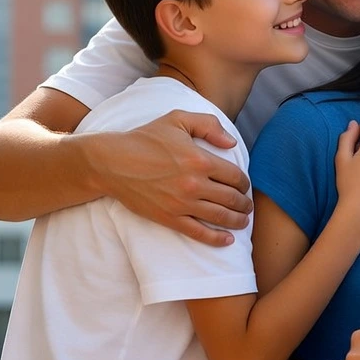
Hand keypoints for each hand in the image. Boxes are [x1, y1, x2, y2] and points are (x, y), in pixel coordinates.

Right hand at [92, 109, 250, 245]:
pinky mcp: (169, 218)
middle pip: (231, 198)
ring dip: (237, 221)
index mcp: (200, 159)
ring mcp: (182, 203)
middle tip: (247, 205)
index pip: (235, 176)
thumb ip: (209, 125)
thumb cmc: (145, 139)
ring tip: (243, 221)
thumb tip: (231, 142)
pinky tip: (227, 239)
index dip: (245, 183)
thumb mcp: (178, 119)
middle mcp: (195, 184)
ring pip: (220, 216)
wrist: (112, 163)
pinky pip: (198, 232)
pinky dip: (216, 238)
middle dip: (244, 204)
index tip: (244, 186)